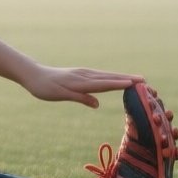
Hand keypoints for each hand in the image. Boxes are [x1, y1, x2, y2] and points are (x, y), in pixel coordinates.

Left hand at [21, 64, 143, 107]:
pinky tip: (117, 80)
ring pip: (106, 76)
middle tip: (144, 81)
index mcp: (80, 81)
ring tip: (137, 79)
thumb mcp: (60, 95)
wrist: (33, 75)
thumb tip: (97, 104)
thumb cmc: (45, 87)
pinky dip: (111, 78)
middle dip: (126, 79)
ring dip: (121, 77)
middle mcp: (84, 75)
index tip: (134, 84)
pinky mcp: (81, 74)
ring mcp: (83, 74)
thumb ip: (79, 97)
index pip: (103, 83)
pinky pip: (100, 76)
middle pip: (109, 78)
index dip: (119, 84)